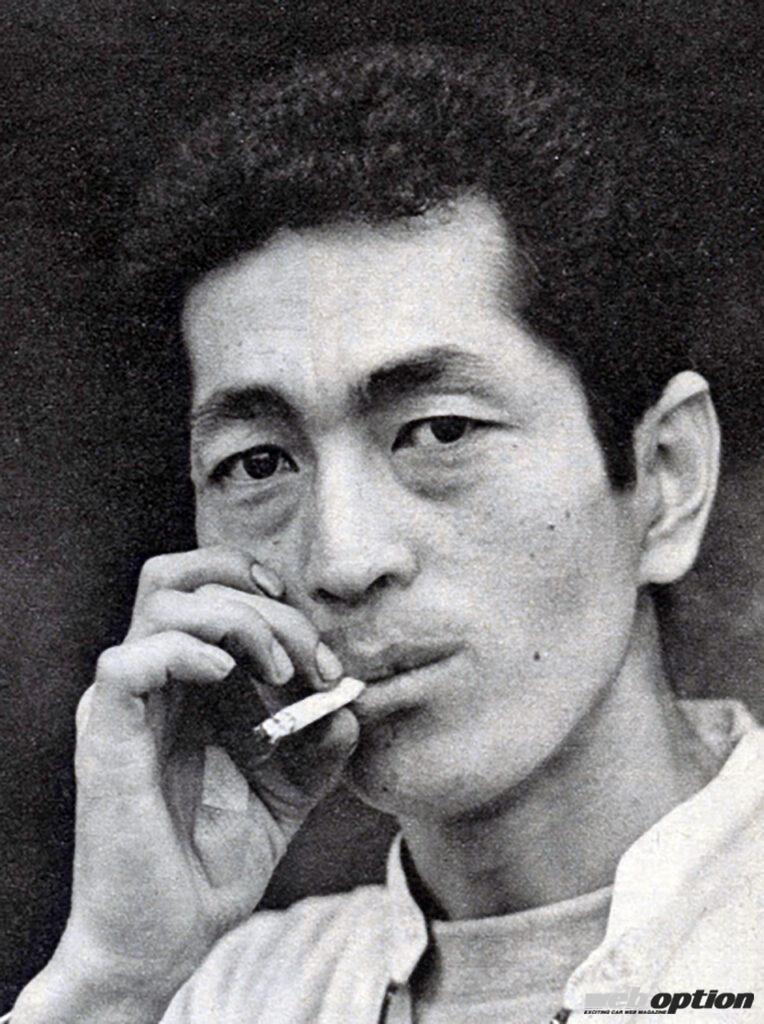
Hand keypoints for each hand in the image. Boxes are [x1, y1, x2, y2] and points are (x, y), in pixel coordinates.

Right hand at [35, 547, 358, 1016]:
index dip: (261, 587)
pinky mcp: (108, 738)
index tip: (315, 643)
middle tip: (310, 662)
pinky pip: (128, 663)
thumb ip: (318, 746)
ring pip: (161, 601)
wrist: (165, 938)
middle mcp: (150, 681)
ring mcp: (126, 705)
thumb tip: (348, 702)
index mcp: (182, 682)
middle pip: (183, 576)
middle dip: (262, 602)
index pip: (203, 585)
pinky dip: (186, 653)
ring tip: (279, 675)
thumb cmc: (214, 862)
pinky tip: (228, 680)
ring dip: (238, 620)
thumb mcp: (288, 793)